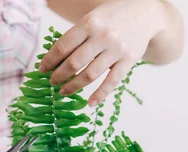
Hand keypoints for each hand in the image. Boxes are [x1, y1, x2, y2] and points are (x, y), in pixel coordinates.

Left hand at [39, 0, 167, 106]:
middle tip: (52, 82)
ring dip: (73, 86)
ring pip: (90, 75)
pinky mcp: (128, 60)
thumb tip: (54, 59)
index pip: (63, 46)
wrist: (145, 12)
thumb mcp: (92, 18)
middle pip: (74, 63)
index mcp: (89, 24)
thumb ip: (76, 36)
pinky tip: (90, 103)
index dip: (50, 60)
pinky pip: (112, 82)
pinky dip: (100, 95)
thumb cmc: (112, 17)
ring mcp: (116, 49)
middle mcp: (102, 36)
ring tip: (64, 91)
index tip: (42, 69)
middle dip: (59, 75)